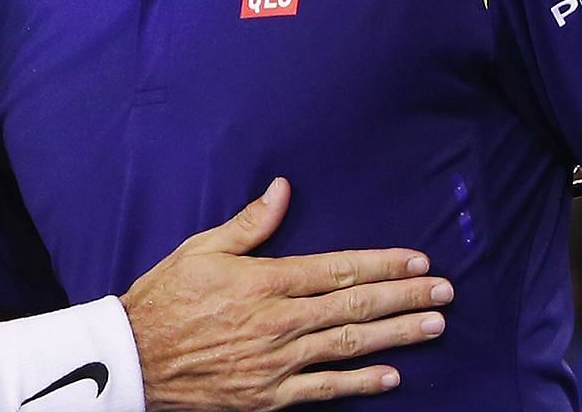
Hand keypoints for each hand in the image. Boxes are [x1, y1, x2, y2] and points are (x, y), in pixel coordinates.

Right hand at [121, 178, 450, 409]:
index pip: (339, 269)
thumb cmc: (165, 298)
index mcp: (266, 281)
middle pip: (356, 306)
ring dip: (398, 335)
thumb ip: (250, 224)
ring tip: (434, 325)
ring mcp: (278, 362)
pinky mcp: (270, 396)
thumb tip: (283, 190)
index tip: (418, 260)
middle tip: (445, 291)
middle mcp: (280, 321)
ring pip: (351, 345)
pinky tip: (392, 376)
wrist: (135, 359)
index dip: (383, 265)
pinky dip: (362, 383)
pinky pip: (326, 389)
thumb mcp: (202, 249)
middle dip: (406, 296)